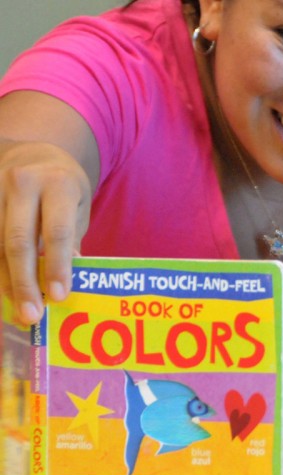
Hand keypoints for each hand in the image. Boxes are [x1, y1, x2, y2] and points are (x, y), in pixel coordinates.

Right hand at [0, 140, 90, 323]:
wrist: (30, 153)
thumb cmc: (61, 188)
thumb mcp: (78, 206)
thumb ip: (70, 240)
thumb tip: (62, 283)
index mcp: (58, 184)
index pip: (56, 231)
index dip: (57, 266)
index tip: (58, 296)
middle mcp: (23, 182)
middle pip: (18, 240)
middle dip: (24, 282)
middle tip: (31, 315)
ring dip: (4, 278)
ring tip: (15, 306)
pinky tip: (2, 285)